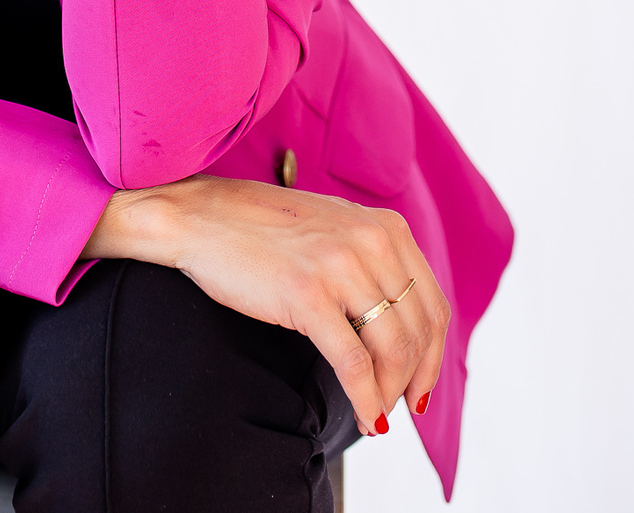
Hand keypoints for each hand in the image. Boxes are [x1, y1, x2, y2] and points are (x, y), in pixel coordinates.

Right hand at [82, 175, 449, 435]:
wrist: (199, 217)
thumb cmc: (260, 228)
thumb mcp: (333, 227)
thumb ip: (372, 259)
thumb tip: (403, 323)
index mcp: (383, 226)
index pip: (433, 303)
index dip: (434, 355)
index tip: (423, 385)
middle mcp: (370, 241)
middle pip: (417, 331)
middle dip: (415, 380)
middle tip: (403, 408)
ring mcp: (339, 267)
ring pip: (392, 351)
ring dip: (389, 394)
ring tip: (378, 415)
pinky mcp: (307, 295)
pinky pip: (354, 363)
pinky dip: (366, 399)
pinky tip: (365, 416)